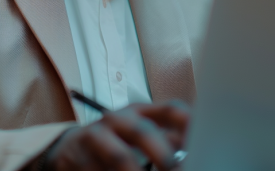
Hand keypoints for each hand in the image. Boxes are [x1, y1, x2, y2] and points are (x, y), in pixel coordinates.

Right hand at [44, 100, 189, 170]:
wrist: (69, 151)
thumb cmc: (115, 143)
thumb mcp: (139, 136)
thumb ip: (166, 143)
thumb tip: (198, 155)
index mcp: (140, 112)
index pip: (171, 110)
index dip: (190, 125)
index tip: (204, 143)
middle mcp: (118, 119)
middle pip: (144, 132)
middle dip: (163, 155)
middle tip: (175, 169)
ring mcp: (96, 136)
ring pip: (120, 156)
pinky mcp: (80, 158)